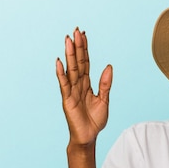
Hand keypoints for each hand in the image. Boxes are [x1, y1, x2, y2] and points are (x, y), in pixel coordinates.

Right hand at [56, 28, 112, 145]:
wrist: (89, 137)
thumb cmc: (94, 120)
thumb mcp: (104, 100)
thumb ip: (106, 84)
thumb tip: (109, 66)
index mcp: (87, 84)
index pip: (85, 62)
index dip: (85, 49)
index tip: (83, 34)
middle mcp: (78, 85)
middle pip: (78, 62)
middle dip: (77, 47)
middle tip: (75, 31)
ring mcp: (71, 91)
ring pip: (71, 70)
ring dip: (69, 55)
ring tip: (68, 40)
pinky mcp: (67, 100)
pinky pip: (64, 85)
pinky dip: (62, 74)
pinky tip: (59, 62)